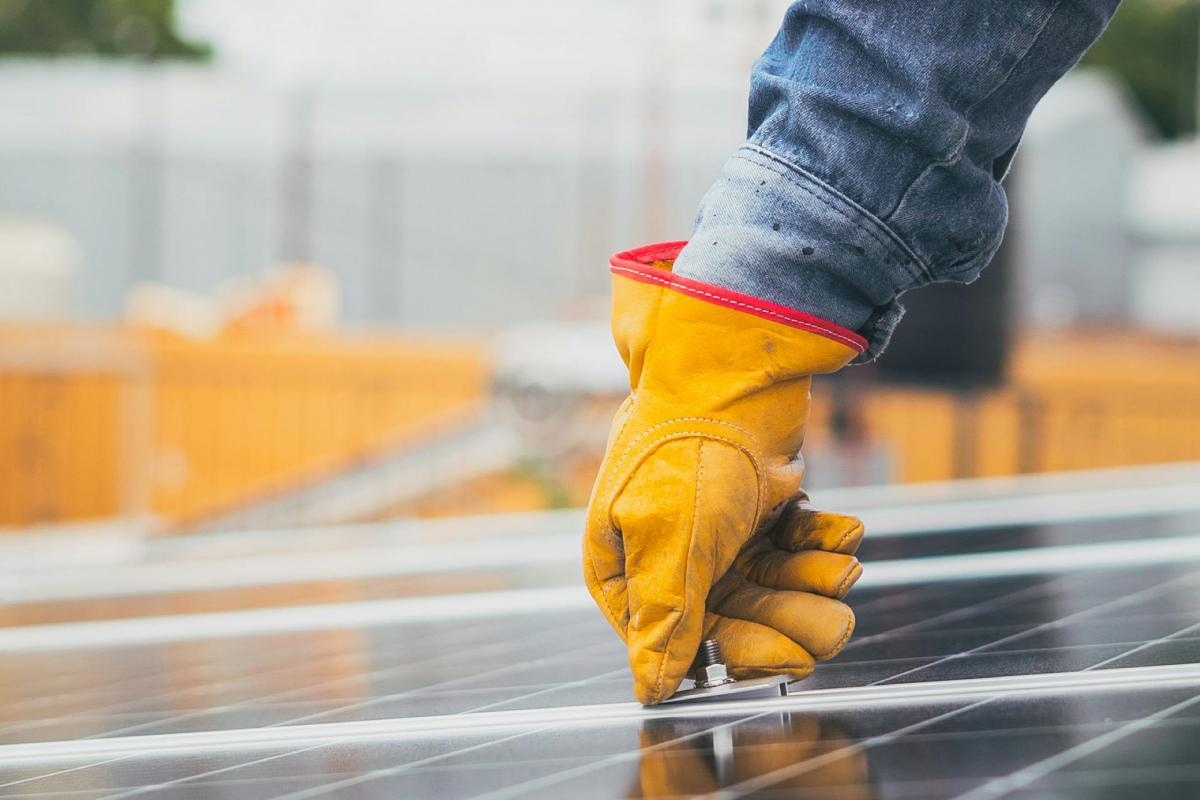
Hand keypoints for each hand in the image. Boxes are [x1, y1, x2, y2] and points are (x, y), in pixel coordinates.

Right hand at [583, 242, 866, 702]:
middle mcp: (664, 555)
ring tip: (842, 568)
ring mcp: (711, 529)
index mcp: (624, 570)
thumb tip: (650, 689)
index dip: (736, 653)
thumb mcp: (666, 544)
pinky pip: (790, 542)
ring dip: (810, 580)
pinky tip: (843, 533)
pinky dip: (820, 541)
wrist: (727, 367)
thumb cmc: (684, 451)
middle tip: (834, 625)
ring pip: (770, 583)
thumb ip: (663, 620)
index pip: (678, 641)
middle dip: (787, 619)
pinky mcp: (752, 504)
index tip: (786, 658)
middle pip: (734, 617)